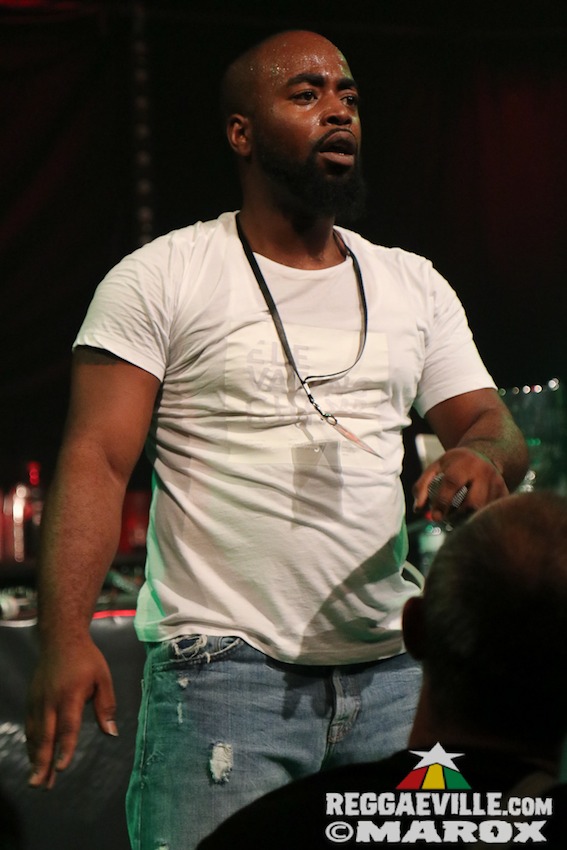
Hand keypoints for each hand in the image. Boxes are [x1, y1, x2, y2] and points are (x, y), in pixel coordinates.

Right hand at [25, 637, 117, 788]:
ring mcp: (38, 701)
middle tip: (40, 785)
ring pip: (35, 734)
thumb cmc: (86, 659)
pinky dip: (31, 745)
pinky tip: (35, 759)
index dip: (64, 748)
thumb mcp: (103, 678)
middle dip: (43, 762)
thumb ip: (107, 706)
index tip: (62, 768)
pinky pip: (30, 727)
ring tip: (37, 781)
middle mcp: (50, 701)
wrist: (61, 639)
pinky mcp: (31, 701)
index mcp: (70, 695)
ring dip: (35, 758)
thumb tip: (112, 733)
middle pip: (46, 736)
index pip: (67, 726)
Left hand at [412, 446, 508, 521]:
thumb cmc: (454, 464)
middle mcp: (485, 473)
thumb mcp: (436, 467)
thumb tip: (418, 509)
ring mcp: (498, 484)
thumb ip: (422, 486)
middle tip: (447, 521)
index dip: (442, 501)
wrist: (483, 455)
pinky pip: (492, 513)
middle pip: (473, 502)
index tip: (435, 516)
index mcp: (466, 463)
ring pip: (483, 511)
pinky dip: (480, 518)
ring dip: (468, 520)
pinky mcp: (505, 494)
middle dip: (457, 515)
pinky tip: (471, 517)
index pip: (453, 483)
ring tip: (457, 519)